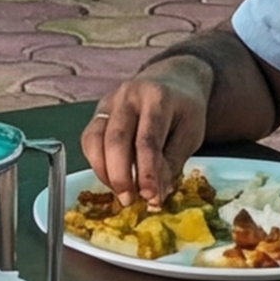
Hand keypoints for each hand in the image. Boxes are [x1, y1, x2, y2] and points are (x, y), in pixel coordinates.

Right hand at [81, 51, 214, 203]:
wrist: (173, 80)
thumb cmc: (184, 110)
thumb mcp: (190, 135)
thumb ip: (171, 163)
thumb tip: (154, 194)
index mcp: (158, 97)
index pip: (148, 140)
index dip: (147, 173)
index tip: (151, 198)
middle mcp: (129, 95)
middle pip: (116, 139)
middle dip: (121, 176)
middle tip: (130, 200)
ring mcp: (110, 101)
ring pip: (95, 139)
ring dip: (105, 172)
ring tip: (120, 193)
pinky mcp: (98, 110)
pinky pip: (89, 139)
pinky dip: (96, 163)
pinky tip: (111, 177)